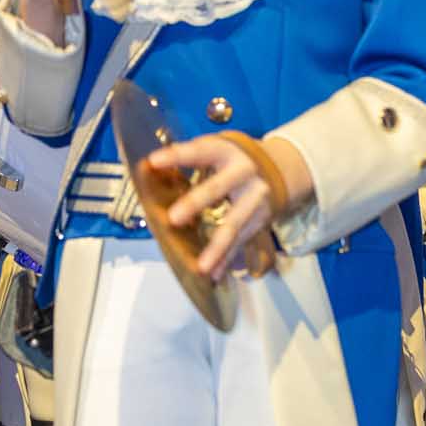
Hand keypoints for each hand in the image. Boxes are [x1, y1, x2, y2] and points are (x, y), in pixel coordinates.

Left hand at [150, 131, 312, 283]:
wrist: (278, 168)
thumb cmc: (230, 161)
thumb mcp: (215, 151)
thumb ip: (188, 162)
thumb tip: (147, 174)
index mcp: (225, 151)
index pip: (199, 151)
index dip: (177, 155)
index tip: (153, 161)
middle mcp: (243, 172)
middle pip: (218, 188)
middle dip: (196, 203)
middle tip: (173, 218)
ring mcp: (255, 198)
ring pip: (234, 224)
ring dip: (217, 247)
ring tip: (201, 267)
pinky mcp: (259, 220)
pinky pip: (241, 242)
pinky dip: (227, 260)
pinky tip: (214, 274)